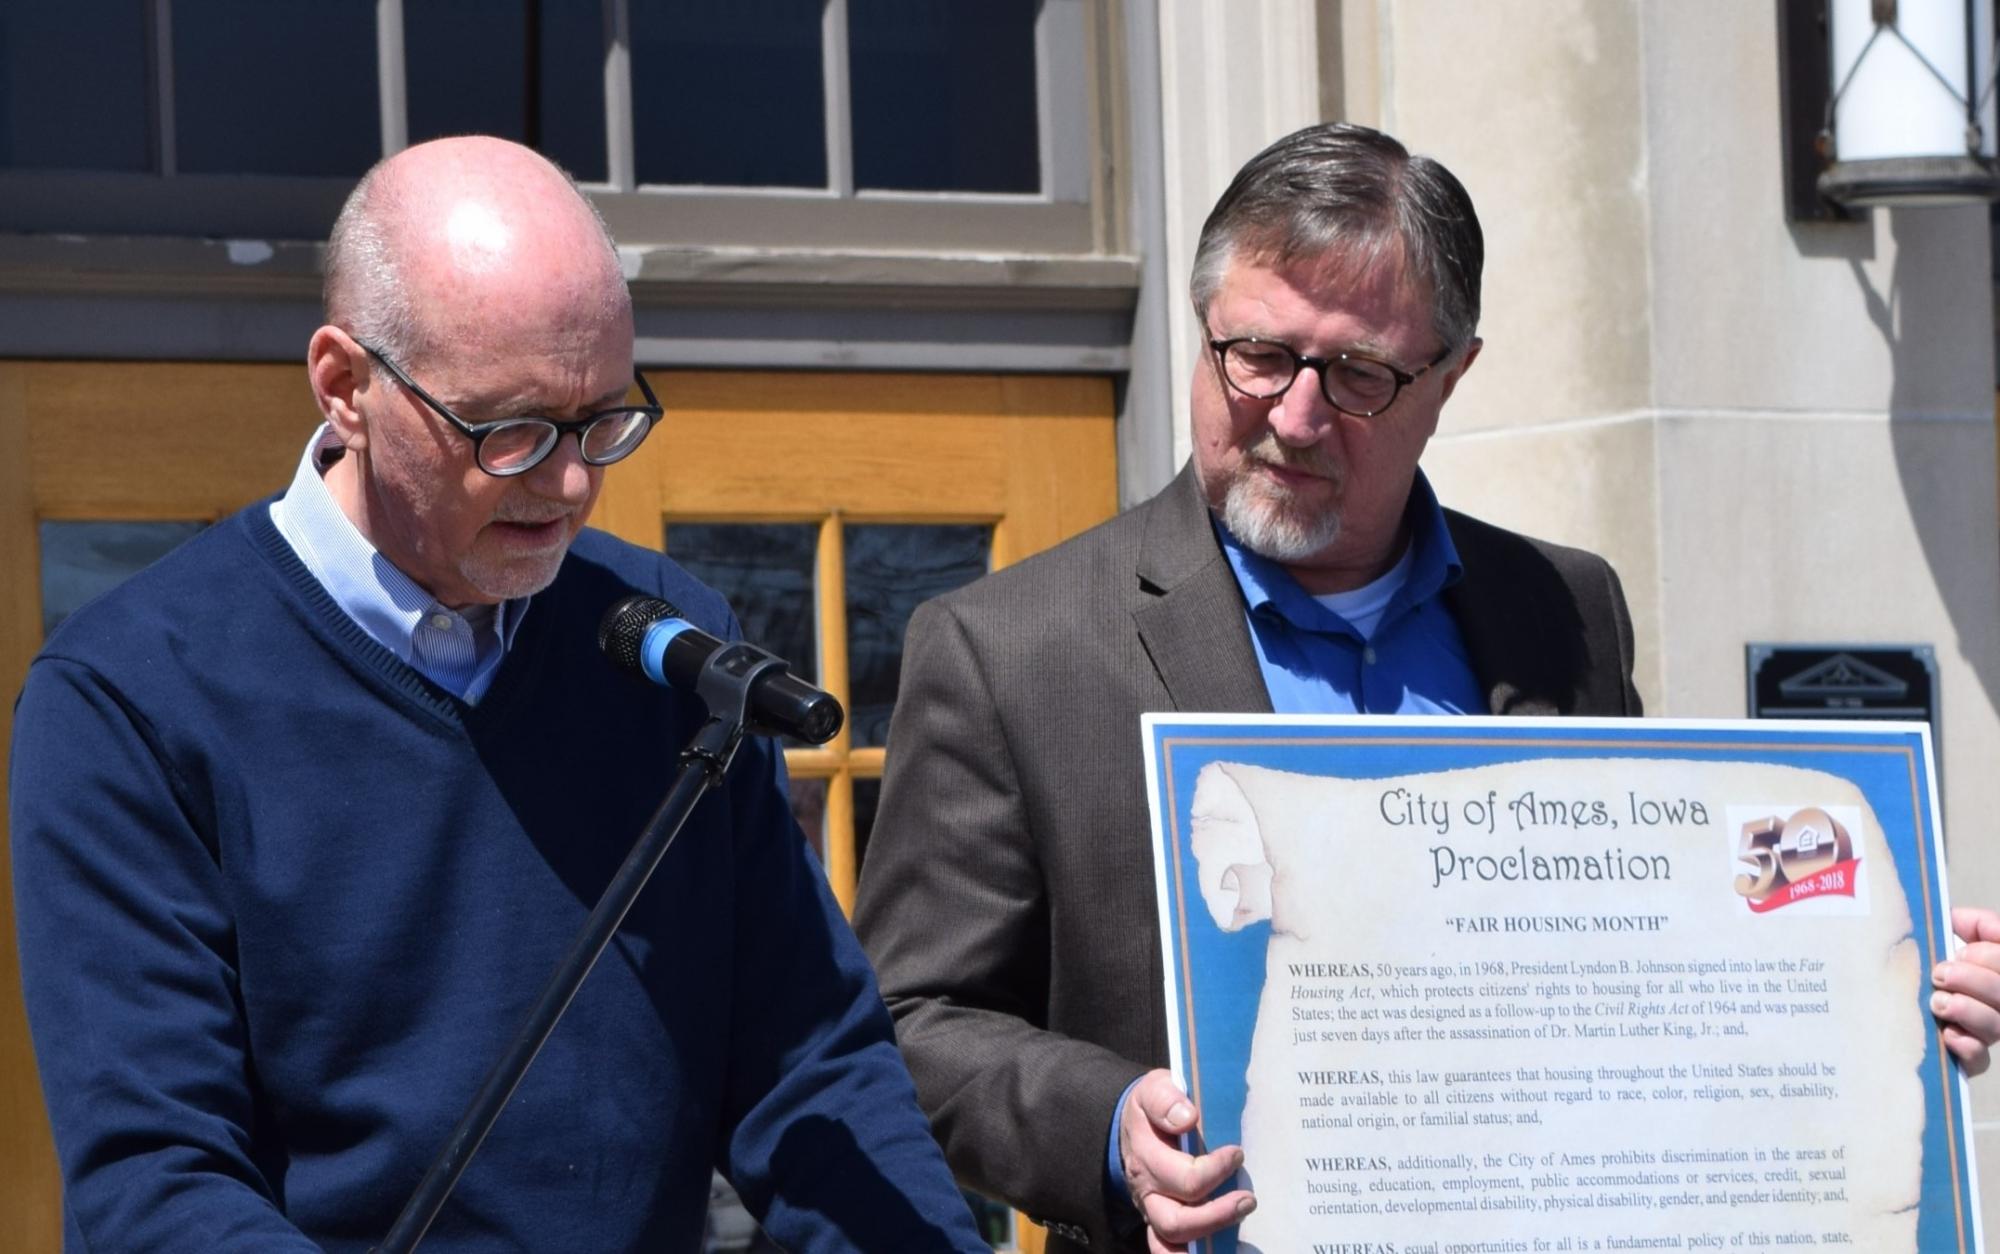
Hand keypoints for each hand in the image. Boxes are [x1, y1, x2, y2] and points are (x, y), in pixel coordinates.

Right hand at [1117, 1069, 1254, 1252]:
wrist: (1132, 1125)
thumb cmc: (1152, 1108)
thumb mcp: (1153, 1089)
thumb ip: (1166, 1098)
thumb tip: (1187, 1117)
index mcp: (1146, 1157)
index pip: (1183, 1176)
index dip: (1214, 1169)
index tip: (1237, 1152)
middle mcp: (1147, 1191)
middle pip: (1176, 1221)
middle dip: (1217, 1214)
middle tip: (1248, 1198)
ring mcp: (1152, 1211)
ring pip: (1172, 1241)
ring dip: (1211, 1232)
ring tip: (1242, 1211)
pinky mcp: (1160, 1223)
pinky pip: (1169, 1250)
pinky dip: (1191, 1253)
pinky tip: (1222, 1247)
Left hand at [1932, 907, 1999, 1074]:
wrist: (1892, 1005)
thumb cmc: (1928, 964)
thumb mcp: (1947, 937)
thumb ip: (1965, 924)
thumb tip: (1958, 918)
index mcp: (1994, 969)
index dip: (1989, 955)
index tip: (1961, 952)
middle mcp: (1997, 1000)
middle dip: (1973, 979)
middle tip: (1940, 974)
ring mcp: (1988, 1030)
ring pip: (1996, 1026)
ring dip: (1967, 1010)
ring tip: (1938, 1002)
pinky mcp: (1969, 1057)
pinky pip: (1980, 1059)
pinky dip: (1967, 1047)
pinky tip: (1948, 1035)